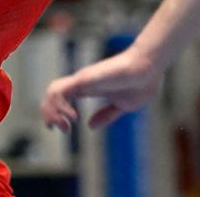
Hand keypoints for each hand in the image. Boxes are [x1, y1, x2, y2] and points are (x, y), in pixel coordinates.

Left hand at [41, 48, 162, 130]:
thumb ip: (106, 115)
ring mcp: (81, 80)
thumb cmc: (141, 83)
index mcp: (89, 89)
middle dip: (49, 115)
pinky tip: (72, 116)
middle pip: (52, 96)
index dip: (56, 114)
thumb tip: (90, 126)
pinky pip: (60, 91)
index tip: (63, 129)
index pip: (62, 99)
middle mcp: (82, 83)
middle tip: (63, 130)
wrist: (149, 70)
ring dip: (52, 112)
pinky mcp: (83, 79)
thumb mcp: (122, 105)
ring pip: (52, 93)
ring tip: (66, 127)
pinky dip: (59, 106)